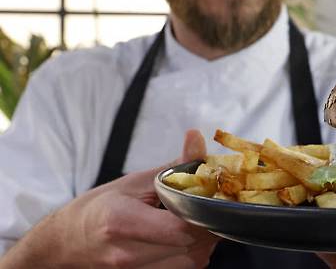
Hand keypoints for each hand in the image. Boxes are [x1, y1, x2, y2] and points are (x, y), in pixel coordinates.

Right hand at [1, 130, 218, 268]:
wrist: (67, 242)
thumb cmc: (101, 207)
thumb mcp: (135, 181)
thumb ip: (174, 166)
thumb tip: (197, 138)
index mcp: (122, 222)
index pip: (180, 228)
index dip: (203, 212)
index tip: (212, 197)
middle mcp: (127, 253)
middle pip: (191, 246)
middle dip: (208, 224)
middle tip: (210, 204)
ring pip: (192, 260)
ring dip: (203, 239)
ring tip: (194, 218)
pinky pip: (184, 268)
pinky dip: (192, 251)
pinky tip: (184, 235)